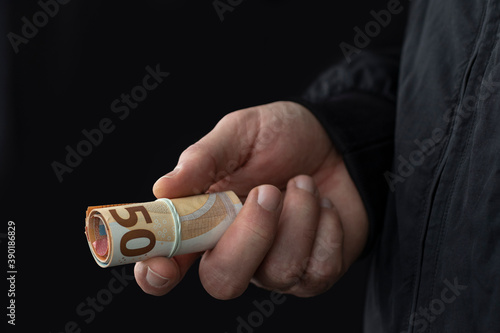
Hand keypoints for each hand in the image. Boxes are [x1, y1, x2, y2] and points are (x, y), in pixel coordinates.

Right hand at [134, 101, 367, 297]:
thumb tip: (162, 188)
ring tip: (304, 182)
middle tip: (268, 191)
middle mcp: (236, 251)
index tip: (165, 264)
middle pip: (223, 281)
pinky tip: (324, 204)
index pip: (168, 261)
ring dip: (298, 218)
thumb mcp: (241, 132)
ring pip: (278, 273)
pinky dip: (326, 228)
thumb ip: (204, 159)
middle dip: (249, 237)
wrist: (337, 141)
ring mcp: (275, 267)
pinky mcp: (314, 272)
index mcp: (204, 220)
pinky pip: (319, 271)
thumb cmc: (280, 137)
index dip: (157, 273)